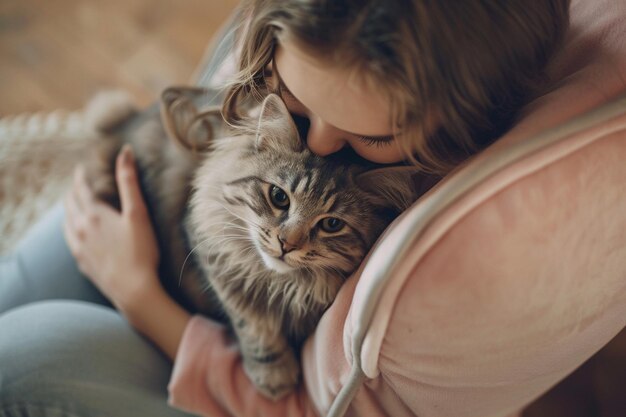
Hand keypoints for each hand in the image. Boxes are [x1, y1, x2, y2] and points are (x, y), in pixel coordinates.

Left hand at [63, 145, 160, 314]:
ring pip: (66, 222)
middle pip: (70, 204)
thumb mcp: (138, 213)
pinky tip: (76, 233)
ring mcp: (79, 247)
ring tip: (74, 205)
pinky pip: (69, 240)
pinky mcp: (82, 262)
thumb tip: (125, 152)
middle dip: (74, 191)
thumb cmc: (141, 251)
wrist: (134, 290)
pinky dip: (70, 229)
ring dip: (69, 210)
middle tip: (79, 184)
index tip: (82, 168)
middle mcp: (81, 229)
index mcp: (94, 214)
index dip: (81, 176)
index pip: (81, 188)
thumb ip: (129, 182)